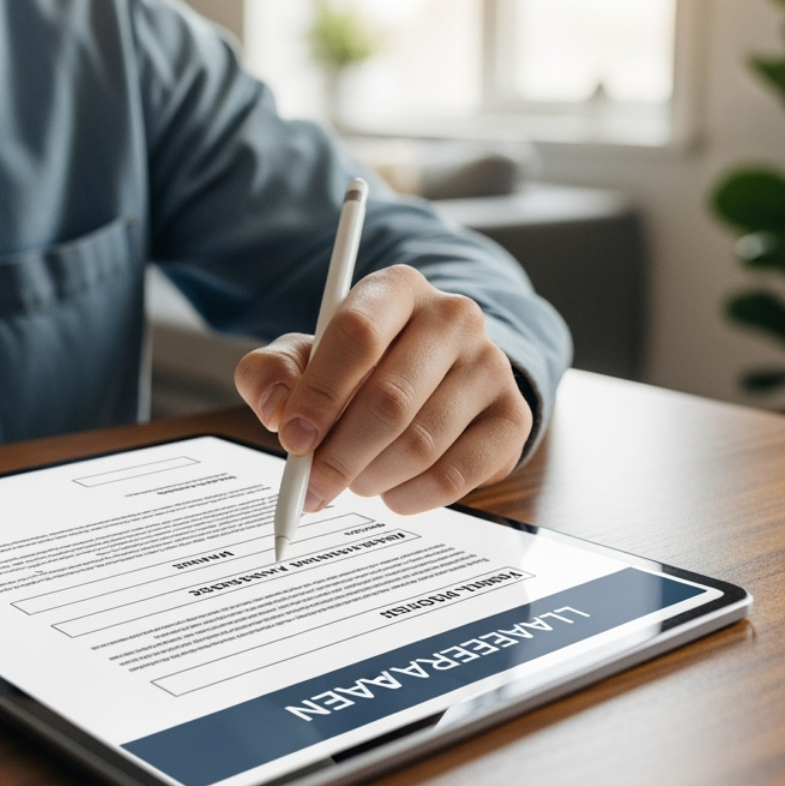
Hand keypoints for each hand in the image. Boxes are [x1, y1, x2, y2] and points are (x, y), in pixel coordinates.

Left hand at [235, 265, 532, 513]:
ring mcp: (491, 366)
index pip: (358, 333)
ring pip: (421, 443)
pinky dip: (411, 497)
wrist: (441, 373)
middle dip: (340, 454)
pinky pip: (456, 476)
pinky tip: (392, 491)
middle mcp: (454, 318)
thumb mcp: (307, 356)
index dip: (320, 393)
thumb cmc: (363, 365)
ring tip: (354, 480)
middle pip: (390, 398)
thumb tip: (274, 408)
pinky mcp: (512, 418)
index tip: (293, 438)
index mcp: (398, 288)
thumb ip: (272, 373)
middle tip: (313, 485)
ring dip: (372, 477)